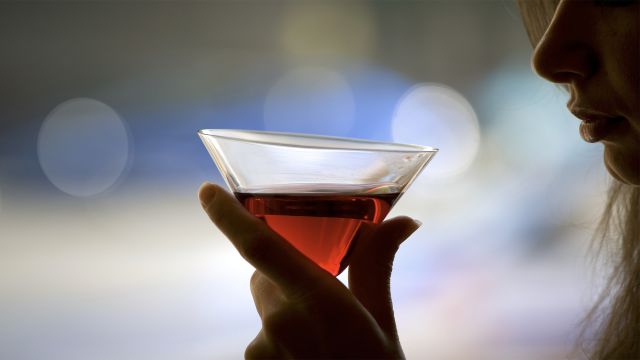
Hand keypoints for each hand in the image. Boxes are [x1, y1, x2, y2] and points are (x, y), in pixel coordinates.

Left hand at [199, 183, 419, 358]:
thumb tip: (406, 222)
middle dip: (285, 273)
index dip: (228, 216)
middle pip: (264, 276)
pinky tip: (310, 355)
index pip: (260, 248)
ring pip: (265, 309)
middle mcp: (280, 324)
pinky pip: (262, 337)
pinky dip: (281, 337)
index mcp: (317, 301)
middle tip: (322, 296)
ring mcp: (263, 351)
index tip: (206, 191)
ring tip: (323, 339)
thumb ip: (378, 264)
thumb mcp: (380, 319)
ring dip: (285, 311)